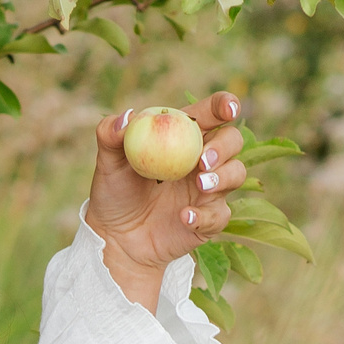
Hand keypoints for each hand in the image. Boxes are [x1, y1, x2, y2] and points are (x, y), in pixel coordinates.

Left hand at [84, 91, 247, 303]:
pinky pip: (219, 215)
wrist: (116, 237)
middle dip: (225, 146)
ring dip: (223, 176)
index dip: (224, 105)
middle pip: (232, 140)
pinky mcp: (209, 218)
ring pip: (236, 173)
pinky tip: (184, 216)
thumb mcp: (107, 164)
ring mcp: (209, 189)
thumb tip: (127, 116)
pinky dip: (205, 215)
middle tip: (203, 160)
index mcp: (182, 135)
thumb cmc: (114, 193)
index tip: (229, 109)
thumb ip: (110, 135)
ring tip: (201, 184)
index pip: (211, 113)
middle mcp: (201, 158)